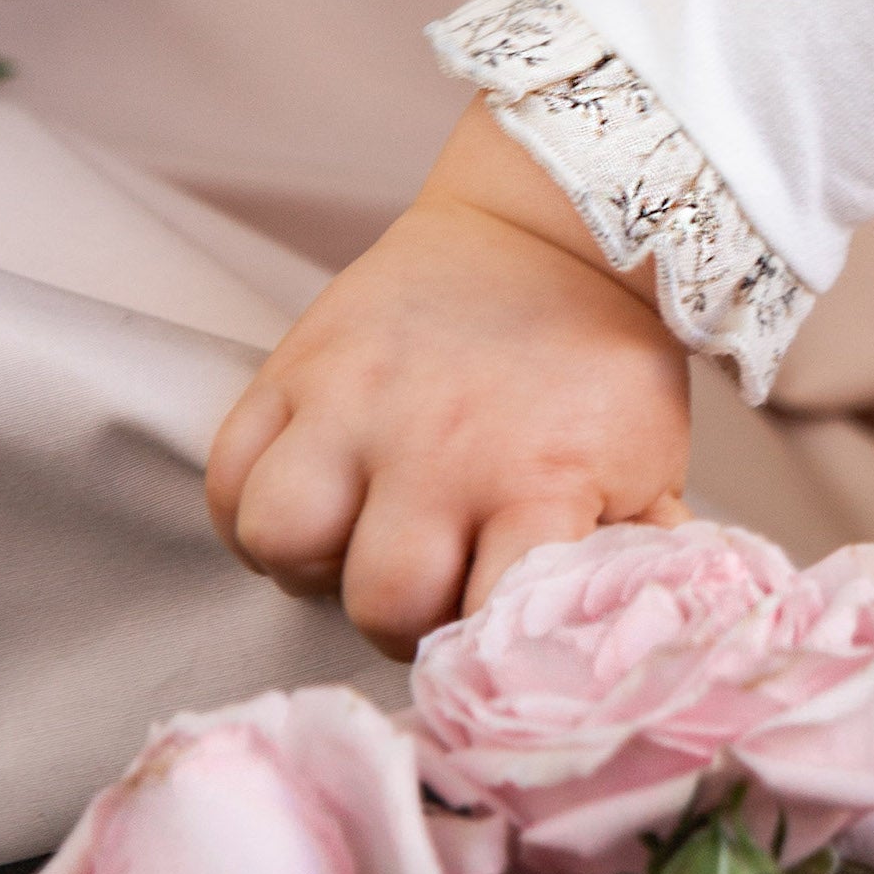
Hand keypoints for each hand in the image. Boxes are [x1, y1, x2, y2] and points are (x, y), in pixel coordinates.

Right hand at [206, 105, 691, 659]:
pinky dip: (248, 509)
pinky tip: (310, 501)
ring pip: (283, 537)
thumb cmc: (598, 361)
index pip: (491, 617)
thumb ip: (627, 554)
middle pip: (379, 599)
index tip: (494, 633)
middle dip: (400, 617)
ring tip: (354, 537)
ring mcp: (356, 402)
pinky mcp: (295, 366)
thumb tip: (617, 638)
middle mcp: (441, 446)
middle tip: (425, 584)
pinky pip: (228, 474)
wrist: (551, 228)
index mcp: (540, 478)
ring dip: (312, 560)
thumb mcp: (646, 460)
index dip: (488, 646)